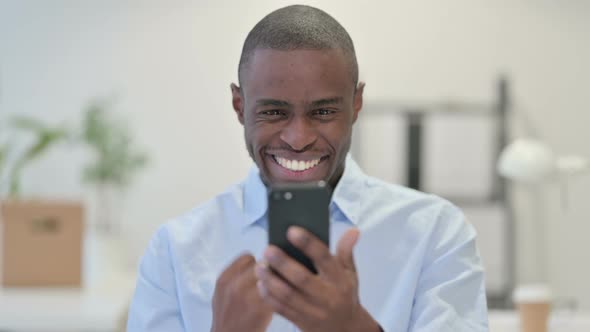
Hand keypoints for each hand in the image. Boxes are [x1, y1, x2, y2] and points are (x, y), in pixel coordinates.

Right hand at [211, 254, 272, 331]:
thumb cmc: (226, 317)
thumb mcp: (222, 293)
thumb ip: (236, 277)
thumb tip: (257, 263)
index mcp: (224, 279)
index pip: (247, 257)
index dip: (255, 264)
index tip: (259, 272)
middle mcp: (234, 286)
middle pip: (262, 265)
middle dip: (268, 271)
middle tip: (270, 280)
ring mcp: (247, 297)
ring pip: (272, 277)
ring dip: (276, 281)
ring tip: (276, 290)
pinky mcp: (261, 310)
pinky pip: (277, 293)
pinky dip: (280, 295)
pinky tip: (279, 301)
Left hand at [255, 227, 379, 331]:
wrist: (346, 328)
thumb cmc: (344, 294)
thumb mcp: (350, 273)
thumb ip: (346, 251)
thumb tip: (352, 231)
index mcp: (338, 279)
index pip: (323, 257)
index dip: (308, 243)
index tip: (292, 231)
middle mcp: (327, 295)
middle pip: (302, 278)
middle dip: (282, 263)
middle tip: (268, 249)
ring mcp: (313, 310)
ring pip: (288, 295)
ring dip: (271, 280)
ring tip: (260, 266)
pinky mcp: (301, 322)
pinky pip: (282, 309)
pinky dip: (269, 296)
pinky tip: (261, 284)